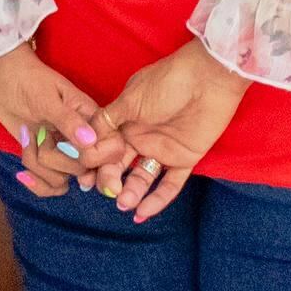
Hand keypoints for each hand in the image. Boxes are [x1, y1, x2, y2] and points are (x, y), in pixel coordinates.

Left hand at [0, 47, 108, 197]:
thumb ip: (67, 120)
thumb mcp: (46, 98)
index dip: (96, 160)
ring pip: (62, 180)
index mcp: (90, 118)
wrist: (0, 77)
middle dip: (55, 160)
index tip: (76, 153)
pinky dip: (35, 182)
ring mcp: (62, 150)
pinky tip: (23, 173)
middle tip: (40, 134)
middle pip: (83, 170)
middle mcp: (80, 138)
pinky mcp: (44, 159)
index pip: (111, 150)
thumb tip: (90, 142)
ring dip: (38, 166)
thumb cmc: (26, 79)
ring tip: (28, 140)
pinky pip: (49, 185)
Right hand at [89, 46, 248, 219]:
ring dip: (132, 192)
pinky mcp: (185, 158)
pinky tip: (143, 213)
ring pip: (142, 178)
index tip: (85, 177)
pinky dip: (157, 200)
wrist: (209, 78)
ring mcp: (162, 149)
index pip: (103, 148)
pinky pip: (170, 184)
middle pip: (120, 166)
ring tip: (124, 203)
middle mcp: (141, 137)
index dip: (94, 163)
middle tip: (109, 190)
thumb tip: (82, 140)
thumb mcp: (130, 99)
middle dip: (110, 180)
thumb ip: (106, 121)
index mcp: (125, 121)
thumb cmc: (168, 82)